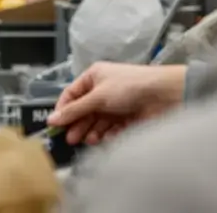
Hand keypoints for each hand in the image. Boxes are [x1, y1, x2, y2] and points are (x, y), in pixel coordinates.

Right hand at [47, 63, 185, 145]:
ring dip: (91, 131)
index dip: (63, 110)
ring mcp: (115, 105)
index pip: (71, 95)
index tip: (56, 125)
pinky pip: (110, 129)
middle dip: (77, 124)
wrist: (164, 95)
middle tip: (71, 139)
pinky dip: (106, 135)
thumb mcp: (97, 96)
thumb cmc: (130, 86)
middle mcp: (103, 90)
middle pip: (83, 111)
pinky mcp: (126, 119)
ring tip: (88, 140)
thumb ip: (74, 110)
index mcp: (93, 77)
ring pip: (96, 122)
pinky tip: (104, 139)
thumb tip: (52, 119)